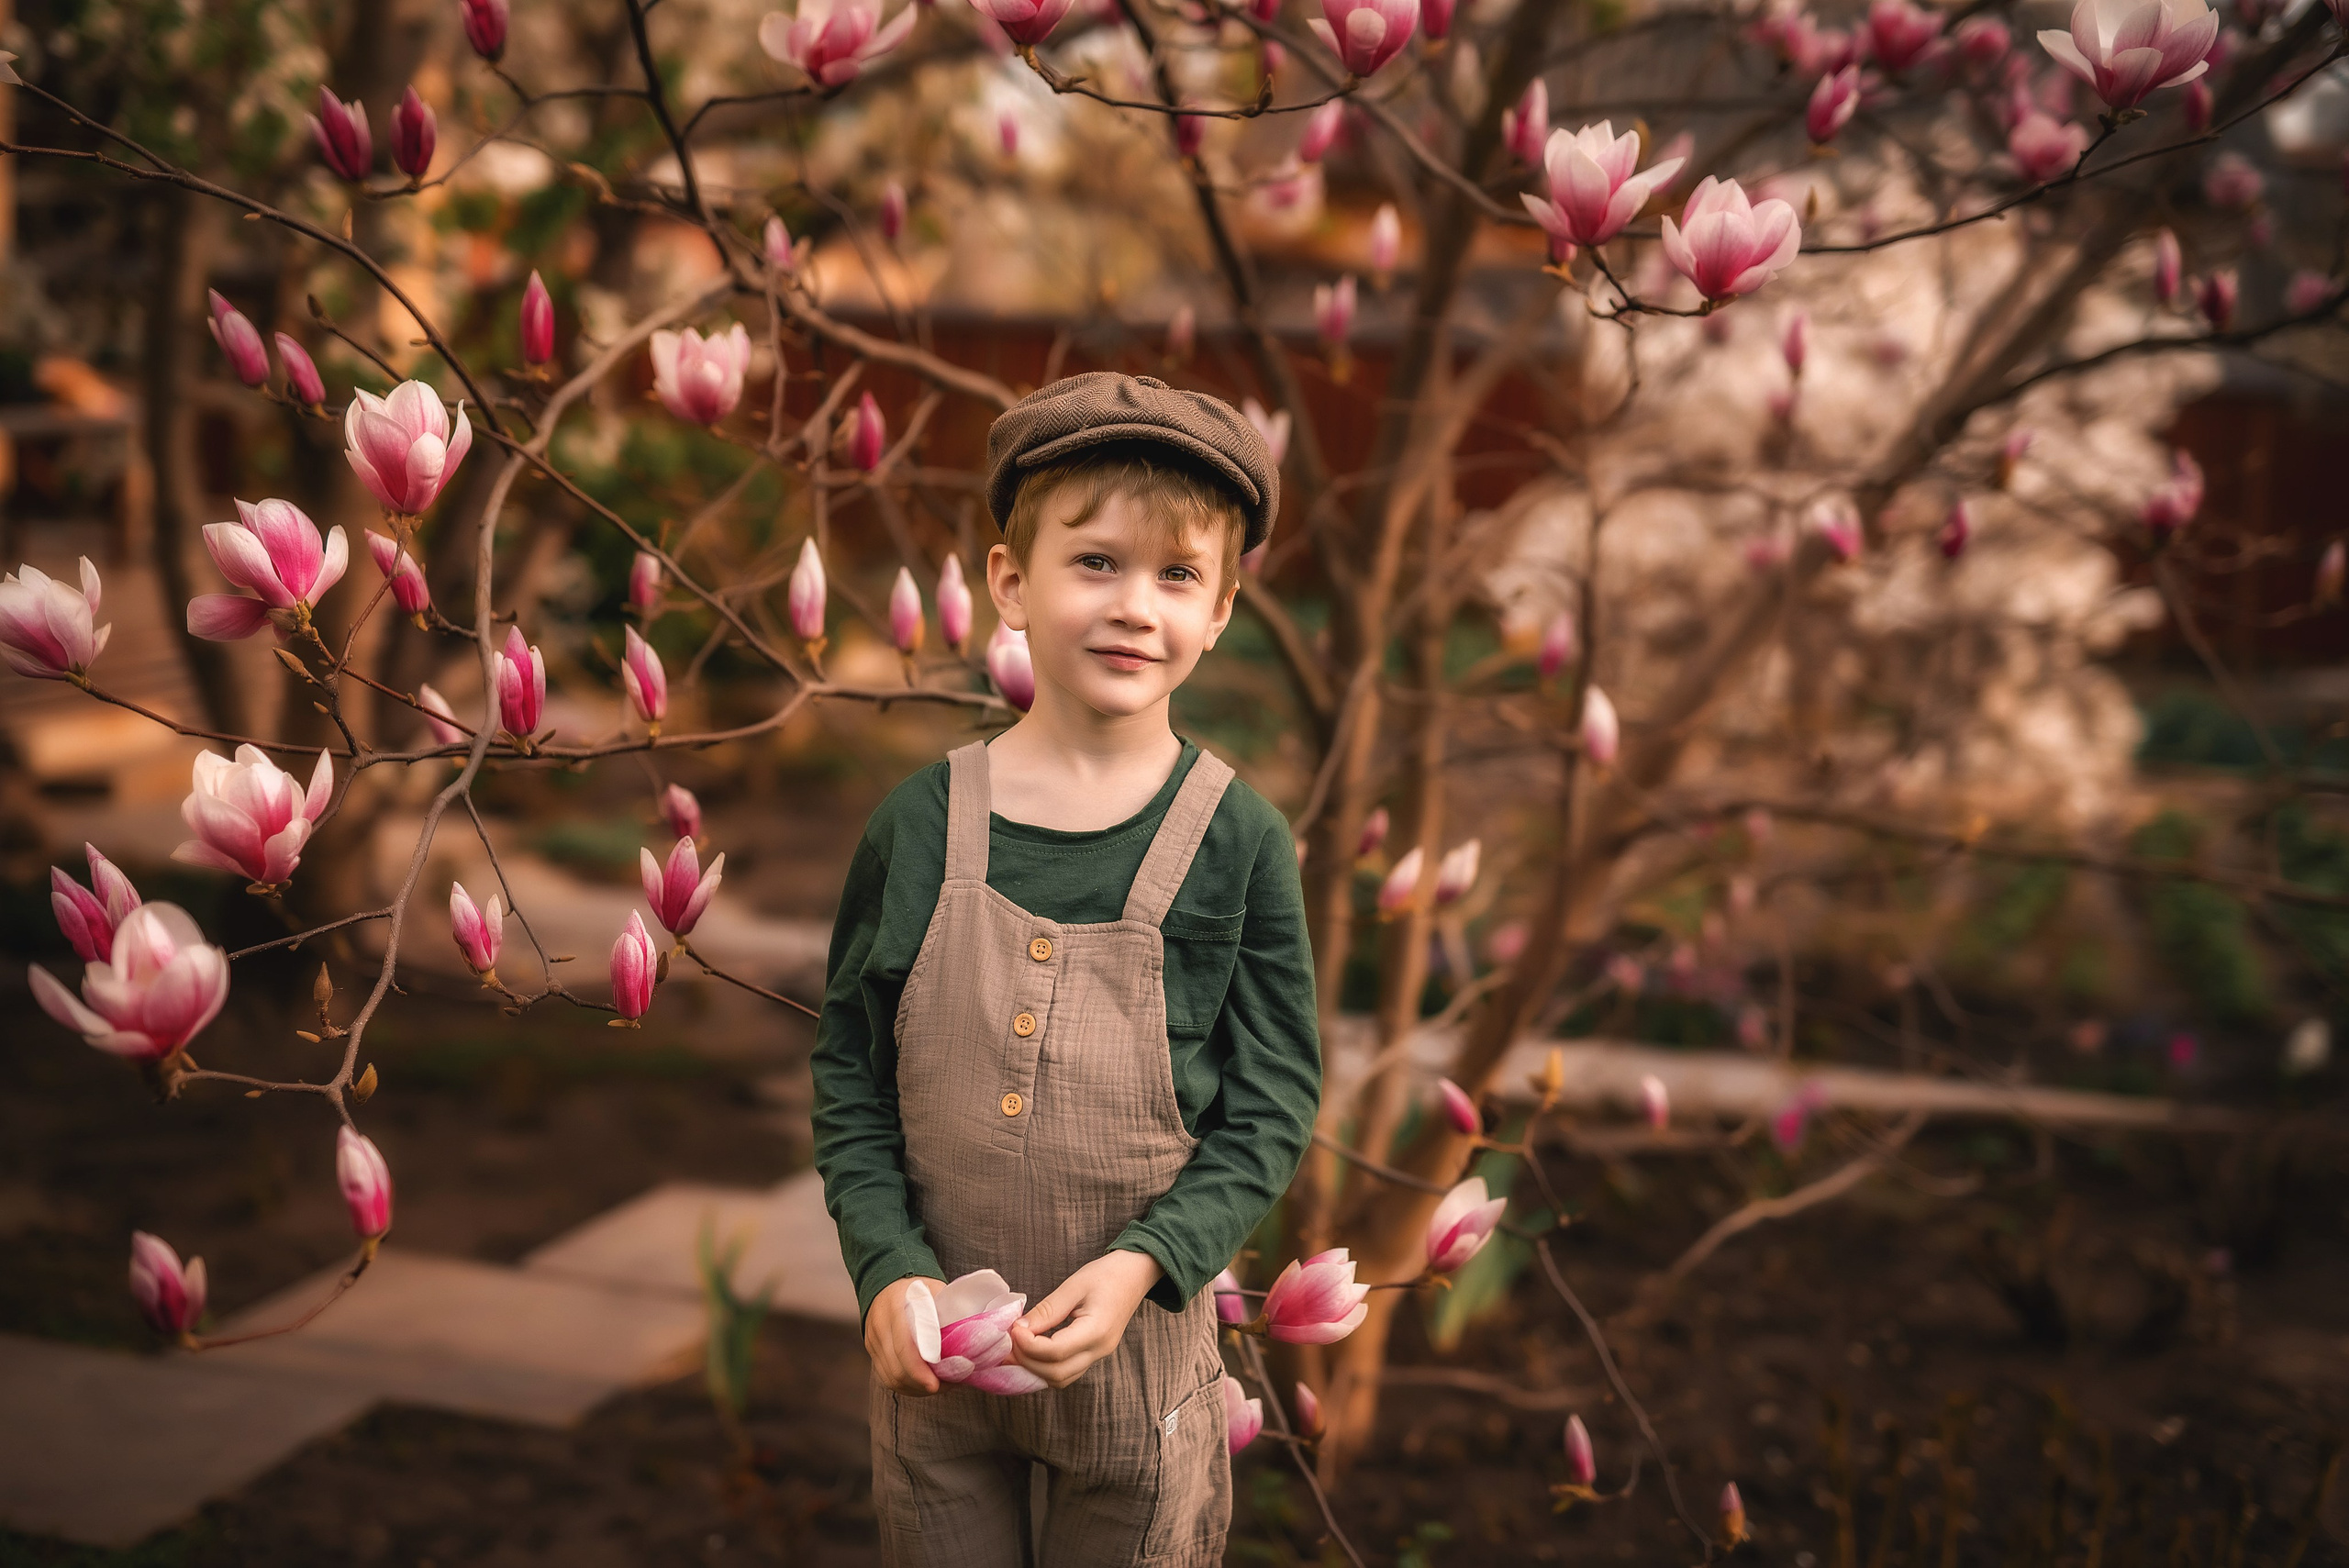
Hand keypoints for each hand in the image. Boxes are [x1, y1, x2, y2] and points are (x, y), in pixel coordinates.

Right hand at [866, 1275, 945, 1395]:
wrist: (886, 1277)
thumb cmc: (917, 1285)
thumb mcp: (934, 1291)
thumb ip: (946, 1314)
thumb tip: (969, 1341)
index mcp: (896, 1309)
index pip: (903, 1348)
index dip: (919, 1371)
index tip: (936, 1384)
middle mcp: (880, 1327)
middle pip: (896, 1369)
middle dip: (921, 1385)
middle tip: (945, 1386)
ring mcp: (873, 1340)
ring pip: (890, 1378)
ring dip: (914, 1388)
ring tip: (938, 1387)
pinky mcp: (872, 1349)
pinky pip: (886, 1376)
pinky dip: (905, 1385)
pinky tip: (922, 1384)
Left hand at [1008, 1249, 1162, 1388]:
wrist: (1135, 1275)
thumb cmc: (1107, 1274)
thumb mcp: (1074, 1285)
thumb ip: (1047, 1310)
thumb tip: (1020, 1328)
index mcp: (1097, 1331)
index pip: (1055, 1352)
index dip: (1028, 1345)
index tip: (1012, 1328)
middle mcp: (1099, 1350)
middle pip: (1056, 1373)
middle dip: (1027, 1361)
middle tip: (1008, 1341)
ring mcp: (1098, 1355)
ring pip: (1061, 1378)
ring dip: (1034, 1369)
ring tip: (1016, 1348)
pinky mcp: (1094, 1354)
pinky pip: (1066, 1371)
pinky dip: (1045, 1367)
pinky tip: (1032, 1351)